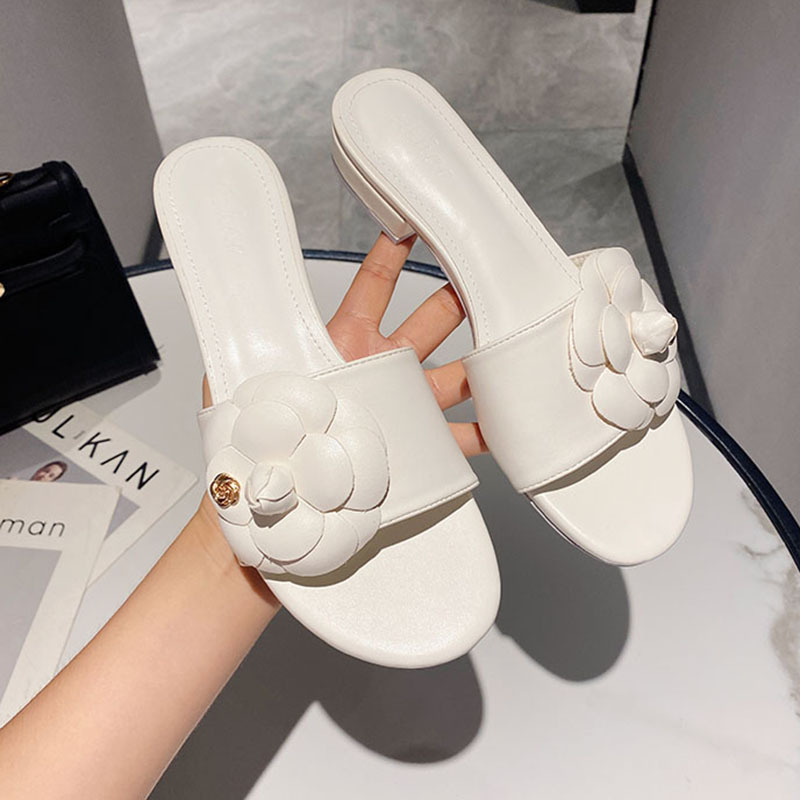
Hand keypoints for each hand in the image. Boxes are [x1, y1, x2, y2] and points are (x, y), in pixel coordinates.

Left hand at [197, 231, 485, 563]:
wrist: (271, 508)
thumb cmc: (253, 446)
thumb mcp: (239, 385)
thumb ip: (244, 345)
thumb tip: (233, 310)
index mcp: (344, 345)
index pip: (372, 287)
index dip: (393, 255)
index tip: (414, 221)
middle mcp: (380, 368)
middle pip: (432, 320)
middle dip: (461, 295)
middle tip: (490, 274)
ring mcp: (402, 407)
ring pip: (456, 373)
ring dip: (484, 360)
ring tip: (516, 344)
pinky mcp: (416, 448)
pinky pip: (458, 436)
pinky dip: (486, 431)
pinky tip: (509, 424)